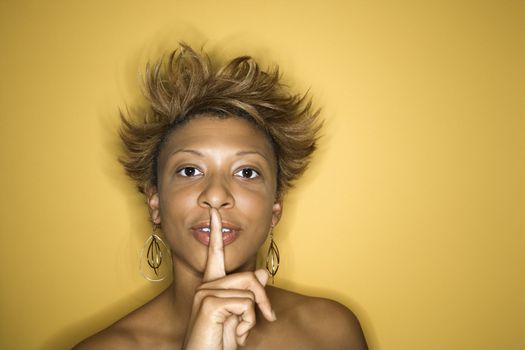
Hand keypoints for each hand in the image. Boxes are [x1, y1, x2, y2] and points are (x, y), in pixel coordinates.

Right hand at [182, 208, 275, 349]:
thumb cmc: (219, 343)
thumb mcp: (240, 318)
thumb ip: (249, 294)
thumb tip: (264, 272)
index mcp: (210, 286)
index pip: (215, 254)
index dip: (215, 231)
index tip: (215, 212)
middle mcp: (205, 286)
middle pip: (250, 277)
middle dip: (263, 301)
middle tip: (266, 319)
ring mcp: (205, 293)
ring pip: (250, 291)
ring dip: (253, 317)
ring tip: (238, 332)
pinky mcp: (209, 303)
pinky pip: (246, 304)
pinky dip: (247, 324)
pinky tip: (233, 335)